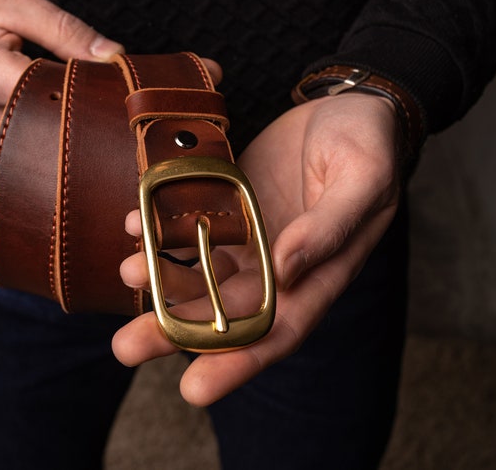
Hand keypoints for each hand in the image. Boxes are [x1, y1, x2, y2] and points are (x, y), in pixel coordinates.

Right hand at [0, 0, 124, 139]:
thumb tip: (111, 56)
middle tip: (112, 84)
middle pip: (62, 123)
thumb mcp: (6, 0)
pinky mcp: (4, 144)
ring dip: (78, 115)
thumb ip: (62, 27)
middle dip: (92, 103)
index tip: (117, 74)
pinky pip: (43, 139)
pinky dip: (62, 122)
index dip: (93, 84)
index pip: (59, 93)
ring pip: (56, 137)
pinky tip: (71, 104)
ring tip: (90, 91)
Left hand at [113, 92, 401, 405]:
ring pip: (198, 272)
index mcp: (318, 274)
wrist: (349, 106)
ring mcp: (249, 237)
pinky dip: (159, 228)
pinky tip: (134, 221)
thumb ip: (330, 228)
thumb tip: (286, 271)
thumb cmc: (368, 144)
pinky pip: (189, 225)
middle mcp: (278, 267)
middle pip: (223, 312)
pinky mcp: (228, 206)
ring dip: (159, 280)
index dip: (237, 362)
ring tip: (127, 270)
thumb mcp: (365, 179)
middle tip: (127, 347)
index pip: (276, 330)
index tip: (194, 389)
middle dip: (175, 331)